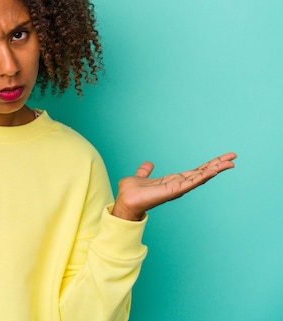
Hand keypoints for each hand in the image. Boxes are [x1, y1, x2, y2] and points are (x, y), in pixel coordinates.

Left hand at [111, 152, 236, 220]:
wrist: (124, 201)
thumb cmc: (131, 192)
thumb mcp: (140, 177)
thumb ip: (145, 171)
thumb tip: (148, 164)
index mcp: (172, 181)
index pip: (194, 172)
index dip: (208, 165)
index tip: (222, 159)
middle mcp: (178, 185)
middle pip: (202, 173)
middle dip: (217, 165)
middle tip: (233, 157)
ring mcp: (177, 189)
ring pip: (200, 177)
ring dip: (215, 169)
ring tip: (230, 163)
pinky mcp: (173, 191)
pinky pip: (191, 183)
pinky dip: (202, 177)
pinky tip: (213, 171)